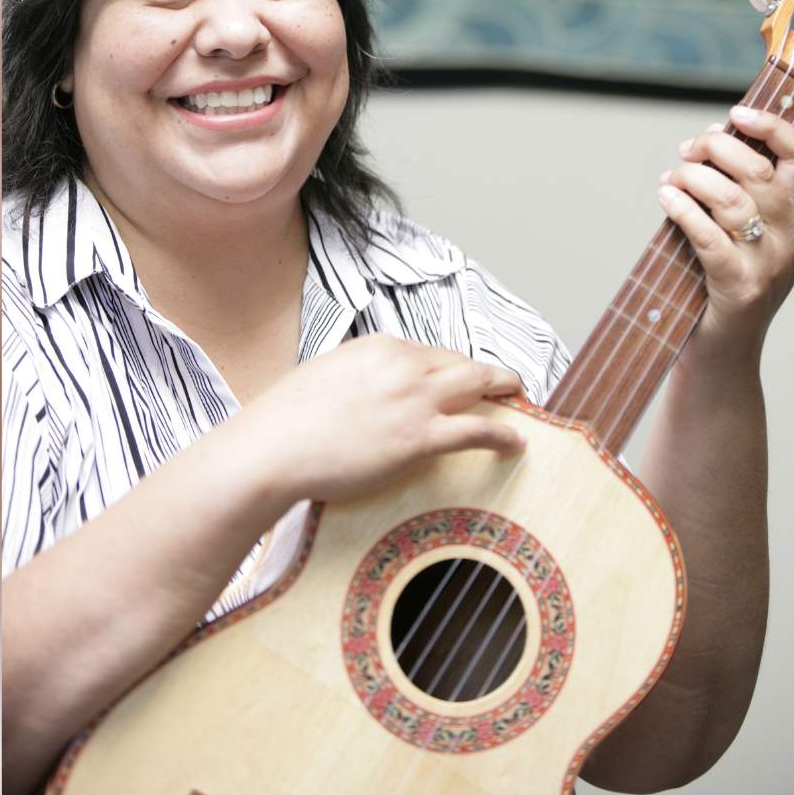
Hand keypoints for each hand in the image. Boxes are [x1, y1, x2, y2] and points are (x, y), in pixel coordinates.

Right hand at [237, 334, 527, 503]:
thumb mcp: (324, 379)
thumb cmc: (285, 422)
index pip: (430, 354)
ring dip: (504, 391)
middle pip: (461, 364)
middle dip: (488, 373)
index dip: (451, 369)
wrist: (273, 447)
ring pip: (477, 386)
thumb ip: (356, 380)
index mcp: (379, 347)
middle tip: (507, 383)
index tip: (462, 380)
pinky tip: (516, 441)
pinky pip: (477, 430)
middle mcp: (403, 364)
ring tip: (519, 401)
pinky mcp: (420, 436)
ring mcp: (415, 399)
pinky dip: (503, 434)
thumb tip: (366, 396)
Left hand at [657, 104, 793, 370]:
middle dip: (715, 149)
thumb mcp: (743, 235)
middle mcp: (792, 238)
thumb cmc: (722, 287)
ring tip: (670, 179)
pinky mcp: (740, 287)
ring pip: (731, 199)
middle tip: (686, 151)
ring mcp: (769, 265)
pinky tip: (665, 197)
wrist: (723, 356)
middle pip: (758, 170)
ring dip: (692, 178)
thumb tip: (709, 140)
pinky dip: (683, 209)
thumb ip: (736, 192)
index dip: (772, 125)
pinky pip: (710, 236)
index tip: (734, 113)